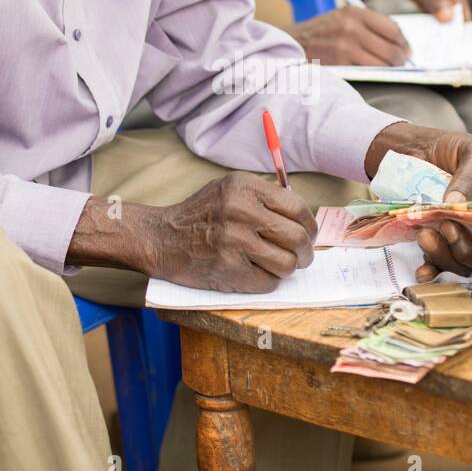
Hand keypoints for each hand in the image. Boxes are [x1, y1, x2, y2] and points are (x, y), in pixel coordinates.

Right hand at [150, 172, 316, 292]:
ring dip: (287, 269)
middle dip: (305, 252)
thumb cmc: (201, 215)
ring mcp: (235, 242)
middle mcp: (241, 211)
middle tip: (302, 257)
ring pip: (287, 264)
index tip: (308, 235)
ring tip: (279, 266)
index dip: (309, 226)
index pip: (297, 208)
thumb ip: (264, 197)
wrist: (162, 239)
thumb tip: (302, 217)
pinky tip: (256, 273)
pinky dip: (267, 281)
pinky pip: (268, 282)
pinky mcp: (229, 270)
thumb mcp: (229, 190)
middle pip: (297, 238)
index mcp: (244, 188)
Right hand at [289, 6, 410, 65]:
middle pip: (391, 46)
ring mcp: (346, 45)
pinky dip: (375, 72)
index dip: (403, 41)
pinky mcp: (341, 62)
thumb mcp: (344, 18)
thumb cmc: (322, 32)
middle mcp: (352, 26)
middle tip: (403, 62)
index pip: (392, 27)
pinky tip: (374, 71)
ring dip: (390, 67)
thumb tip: (399, 43)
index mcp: (355, 12)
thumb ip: (369, 25)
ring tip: (390, 68)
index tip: (406, 48)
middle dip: (401, 57)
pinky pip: (368, 70)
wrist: (293, 43)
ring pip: (383, 61)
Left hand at [364, 122, 471, 281]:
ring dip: (444, 256)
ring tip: (425, 234)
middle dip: (466, 250)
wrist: (416, 148)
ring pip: (461, 263)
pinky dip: (431, 270)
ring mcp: (459, 235)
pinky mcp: (436, 240)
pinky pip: (438, 264)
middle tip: (446, 226)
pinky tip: (422, 271)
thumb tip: (457, 205)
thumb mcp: (470, 151)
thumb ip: (469, 175)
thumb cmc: (452, 147)